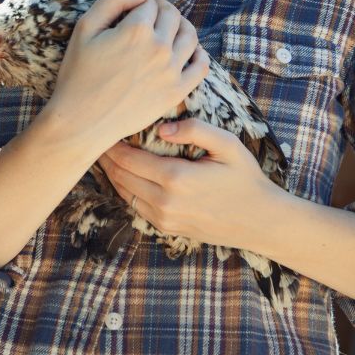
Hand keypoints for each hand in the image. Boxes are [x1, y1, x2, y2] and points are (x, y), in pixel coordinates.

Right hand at [44, 0, 208, 150]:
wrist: (82, 121)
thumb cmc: (77, 74)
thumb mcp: (84, 28)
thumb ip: (112, 0)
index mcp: (136, 29)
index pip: (149, 2)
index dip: (140, 4)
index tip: (133, 11)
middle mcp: (159, 47)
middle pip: (172, 15)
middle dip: (162, 10)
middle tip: (151, 17)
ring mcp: (171, 70)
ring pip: (190, 35)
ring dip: (181, 26)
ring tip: (170, 29)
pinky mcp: (176, 91)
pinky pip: (201, 66)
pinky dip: (199, 53)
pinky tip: (189, 51)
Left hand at [96, 117, 285, 251]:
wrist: (260, 221)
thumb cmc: (245, 178)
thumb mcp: (228, 145)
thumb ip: (195, 129)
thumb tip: (162, 128)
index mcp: (176, 178)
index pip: (127, 159)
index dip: (110, 143)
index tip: (103, 127)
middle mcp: (164, 202)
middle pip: (119, 176)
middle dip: (104, 157)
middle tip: (94, 137)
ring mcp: (164, 218)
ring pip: (124, 193)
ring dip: (111, 173)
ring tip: (103, 153)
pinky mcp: (166, 228)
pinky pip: (135, 205)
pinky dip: (124, 188)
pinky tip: (122, 173)